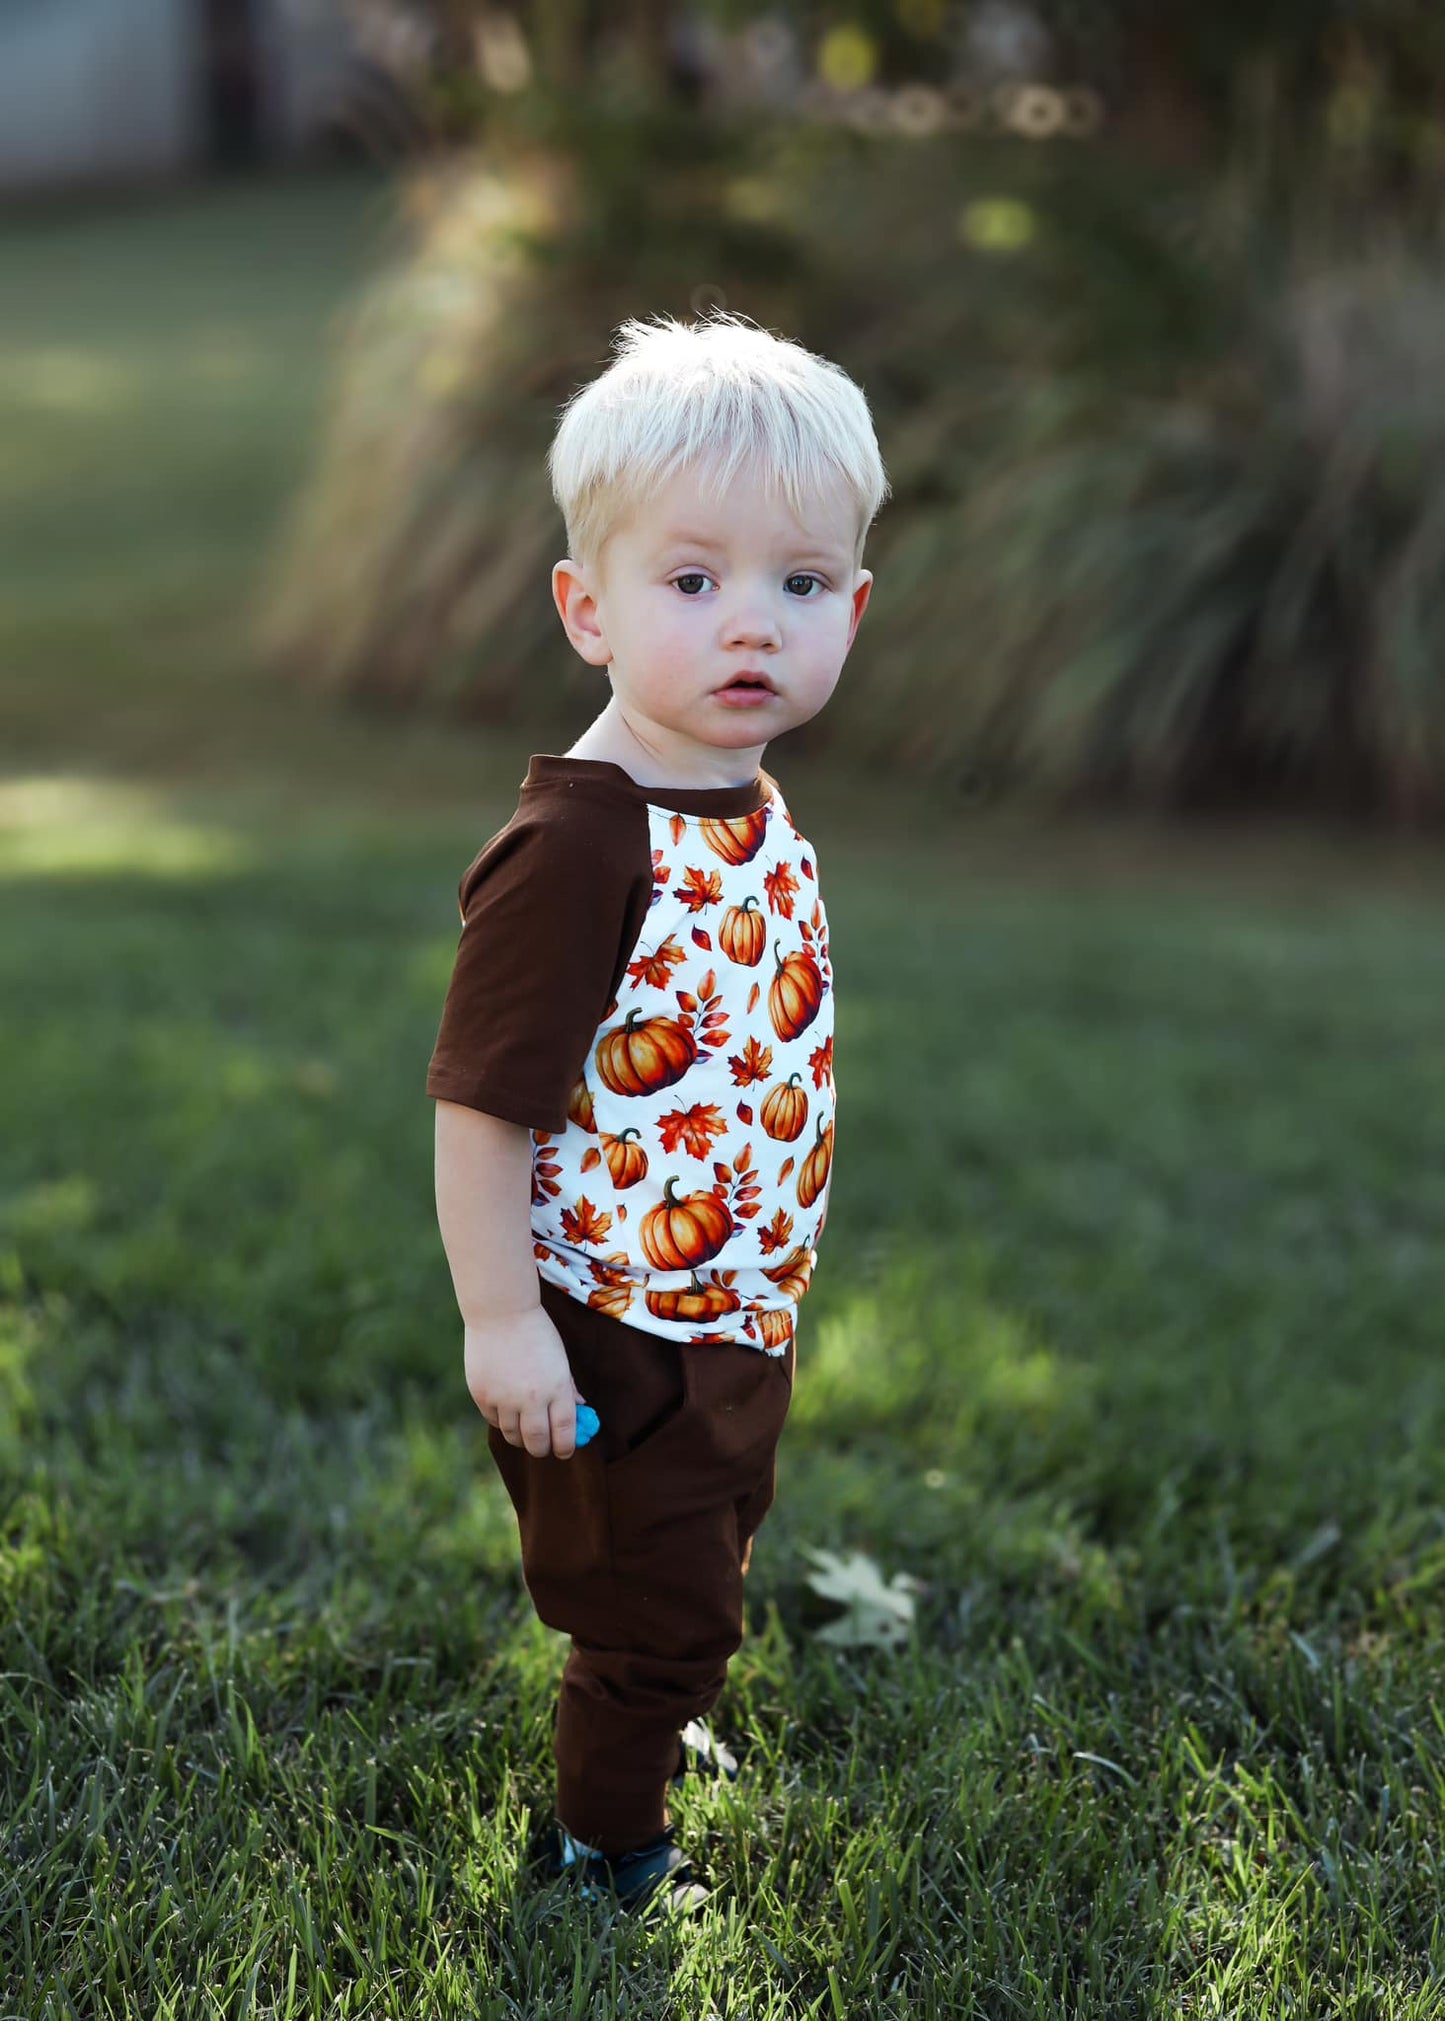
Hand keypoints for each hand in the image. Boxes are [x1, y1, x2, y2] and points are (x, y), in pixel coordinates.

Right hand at [464, 1306, 587, 1459]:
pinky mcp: (482, 1394)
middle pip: (537, 1441)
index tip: (565, 1451)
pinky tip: (507, 1413)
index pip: (565, 1431)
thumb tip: (579, 1410)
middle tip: (543, 1448)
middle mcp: (531, 1398)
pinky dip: (501, 1421)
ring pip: (512, 1435)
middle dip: (542, 1449)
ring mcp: (504, 1398)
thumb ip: (567, 1387)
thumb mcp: (560, 1358)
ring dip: (520, 1438)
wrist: (501, 1311)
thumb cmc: (536, 1332)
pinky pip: (493, 1420)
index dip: (566, 1447)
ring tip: (524, 1432)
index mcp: (556, 1388)